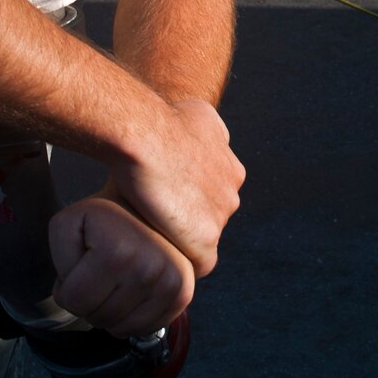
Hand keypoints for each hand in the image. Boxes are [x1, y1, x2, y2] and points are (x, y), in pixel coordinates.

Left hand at [49, 197, 193, 336]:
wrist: (148, 207)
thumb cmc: (104, 218)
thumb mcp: (70, 222)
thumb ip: (59, 255)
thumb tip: (71, 292)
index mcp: (117, 251)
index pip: (73, 302)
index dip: (67, 288)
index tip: (79, 267)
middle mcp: (150, 268)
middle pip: (98, 318)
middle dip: (90, 303)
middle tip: (97, 275)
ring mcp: (171, 282)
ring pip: (121, 329)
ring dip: (111, 313)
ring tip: (115, 282)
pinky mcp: (183, 293)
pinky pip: (145, 329)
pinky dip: (133, 319)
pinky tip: (132, 294)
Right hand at [109, 98, 242, 277]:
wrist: (145, 134)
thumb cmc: (158, 120)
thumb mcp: (195, 114)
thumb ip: (204, 131)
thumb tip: (196, 131)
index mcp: (231, 167)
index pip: (212, 193)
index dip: (187, 199)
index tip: (163, 198)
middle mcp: (232, 191)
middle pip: (208, 217)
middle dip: (185, 219)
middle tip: (151, 218)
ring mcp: (221, 216)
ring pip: (202, 238)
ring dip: (180, 238)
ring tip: (149, 236)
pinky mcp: (206, 239)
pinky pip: (198, 263)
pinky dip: (181, 263)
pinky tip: (158, 257)